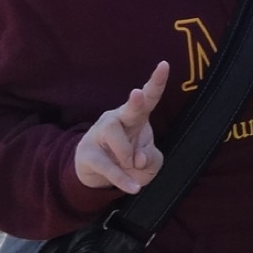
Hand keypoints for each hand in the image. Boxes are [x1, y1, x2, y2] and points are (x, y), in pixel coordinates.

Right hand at [73, 60, 168, 193]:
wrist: (96, 173)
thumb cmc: (128, 160)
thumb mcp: (149, 164)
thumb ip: (151, 159)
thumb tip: (139, 158)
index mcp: (136, 117)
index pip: (149, 97)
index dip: (157, 82)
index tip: (165, 64)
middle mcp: (118, 119)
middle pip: (129, 109)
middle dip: (135, 101)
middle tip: (137, 94)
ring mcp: (100, 134)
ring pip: (115, 136)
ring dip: (127, 155)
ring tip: (132, 164)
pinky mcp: (88, 153)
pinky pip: (106, 165)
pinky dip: (122, 178)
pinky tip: (133, 187)